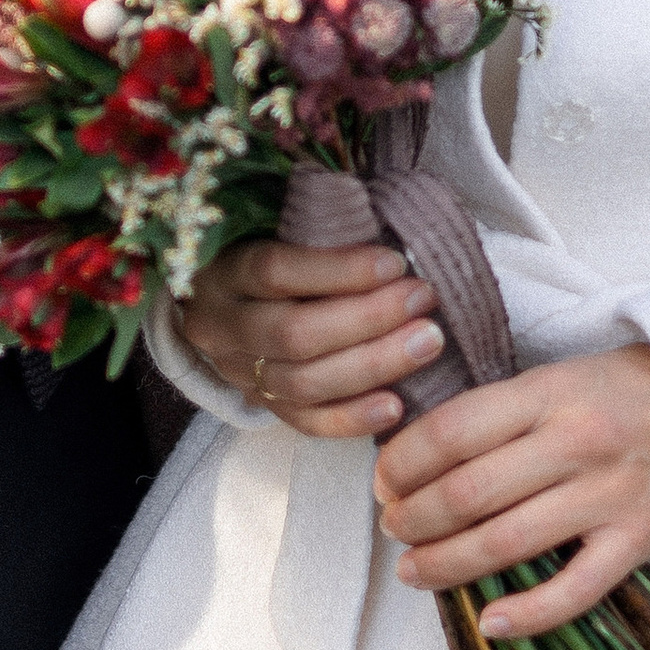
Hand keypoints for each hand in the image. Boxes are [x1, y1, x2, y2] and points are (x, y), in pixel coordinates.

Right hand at [177, 239, 447, 438]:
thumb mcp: (280, 228)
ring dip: (373, 365)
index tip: (395, 263)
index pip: (275, 271)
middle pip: (293, 334)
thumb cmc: (274, 248)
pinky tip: (397, 406)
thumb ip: (323, 229)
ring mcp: (238, 372)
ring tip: (427, 343)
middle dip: (368, 319)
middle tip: (423, 300)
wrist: (230, 298)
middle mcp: (222, 326)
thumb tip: (390, 244)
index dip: (339, 270)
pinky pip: (305, 422)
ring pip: (303, 383)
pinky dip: (352, 418)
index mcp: (223, 271)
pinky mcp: (260, 405)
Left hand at [373, 346, 649, 639]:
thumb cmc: (619, 394)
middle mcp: (575, 443)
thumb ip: (497, 414)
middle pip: (468, 493)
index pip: (452, 431)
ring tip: (414, 570)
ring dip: (446, 565)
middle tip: (392, 527)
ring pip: (507, 544)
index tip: (384, 481)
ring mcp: (609, 496)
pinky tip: (488, 622)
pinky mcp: (638, 542)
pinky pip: (575, 591)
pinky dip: (527, 614)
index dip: (403, 463)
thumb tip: (418, 458)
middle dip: (413, 518)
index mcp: (548, 393)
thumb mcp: (556, 379)